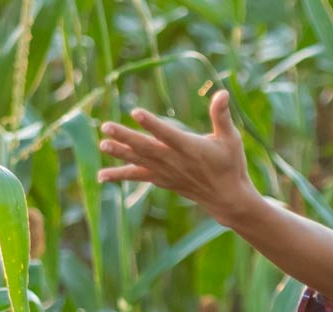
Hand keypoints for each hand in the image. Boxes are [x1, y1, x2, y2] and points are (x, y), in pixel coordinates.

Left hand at [97, 90, 260, 224]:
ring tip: (102, 144)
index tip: (135, 112)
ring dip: (119, 153)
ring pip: (139, 161)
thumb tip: (222, 92)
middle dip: (126, 137)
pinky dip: (120, 175)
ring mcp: (166, 172)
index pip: (167, 134)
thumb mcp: (230, 139)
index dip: (152, 124)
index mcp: (191, 148)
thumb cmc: (231, 164)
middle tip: (106, 127)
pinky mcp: (161, 179)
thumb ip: (222, 116)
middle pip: (146, 147)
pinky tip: (101, 176)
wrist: (226, 197)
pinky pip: (137, 177)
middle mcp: (175, 161)